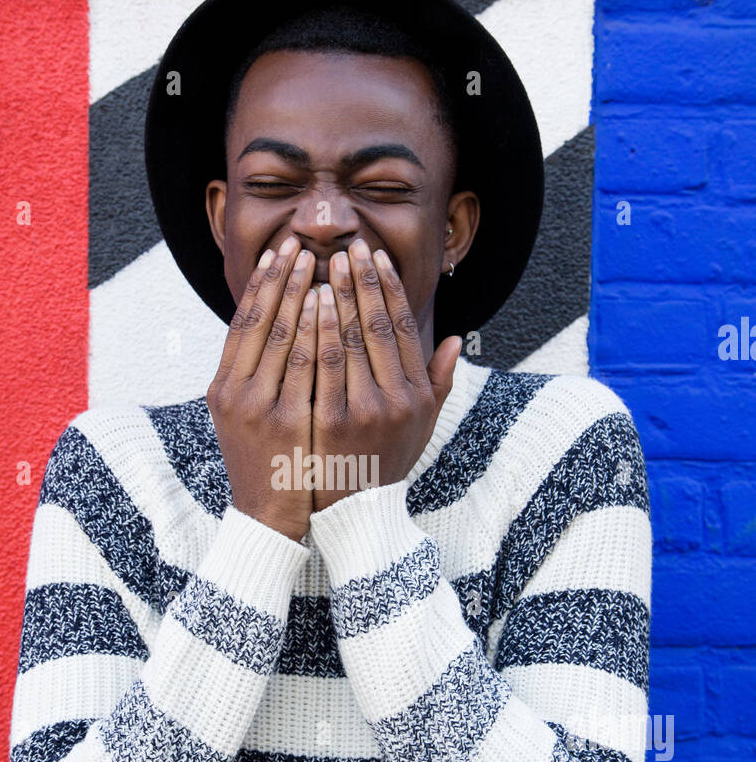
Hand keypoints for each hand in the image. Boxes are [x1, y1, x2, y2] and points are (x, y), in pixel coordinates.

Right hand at [206, 235, 317, 542]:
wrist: (267, 518)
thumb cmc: (267, 465)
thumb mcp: (246, 419)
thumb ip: (255, 377)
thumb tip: (274, 333)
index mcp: (223, 388)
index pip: (241, 323)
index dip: (260, 285)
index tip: (277, 252)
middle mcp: (234, 392)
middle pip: (258, 321)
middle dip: (281, 279)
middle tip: (300, 242)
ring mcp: (259, 407)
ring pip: (281, 336)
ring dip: (300, 295)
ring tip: (320, 264)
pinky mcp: (287, 421)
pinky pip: (305, 366)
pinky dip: (315, 331)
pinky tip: (329, 306)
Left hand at [312, 237, 462, 510]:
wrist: (354, 513)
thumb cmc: (384, 463)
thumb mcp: (422, 427)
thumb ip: (438, 383)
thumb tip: (454, 340)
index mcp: (418, 394)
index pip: (404, 328)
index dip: (389, 289)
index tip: (375, 258)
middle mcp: (399, 400)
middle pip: (379, 326)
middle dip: (362, 283)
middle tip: (347, 249)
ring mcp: (366, 411)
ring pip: (351, 339)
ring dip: (338, 297)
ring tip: (324, 265)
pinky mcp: (334, 422)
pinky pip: (323, 365)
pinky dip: (317, 330)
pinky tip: (307, 304)